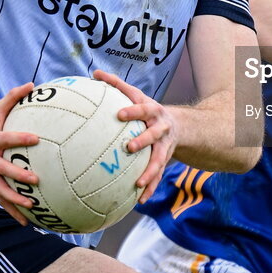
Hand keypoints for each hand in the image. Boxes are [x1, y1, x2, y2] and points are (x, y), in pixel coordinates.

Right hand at [0, 83, 40, 224]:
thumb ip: (14, 96)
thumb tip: (33, 84)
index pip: (6, 138)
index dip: (19, 138)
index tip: (36, 138)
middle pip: (1, 169)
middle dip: (17, 175)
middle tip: (36, 179)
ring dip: (13, 200)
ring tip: (32, 207)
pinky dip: (10, 210)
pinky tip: (25, 222)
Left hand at [93, 70, 176, 203]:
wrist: (177, 125)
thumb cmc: (147, 108)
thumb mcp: (136, 94)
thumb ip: (116, 84)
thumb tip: (94, 72)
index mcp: (153, 111)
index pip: (142, 109)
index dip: (133, 111)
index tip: (120, 115)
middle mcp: (161, 129)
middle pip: (153, 135)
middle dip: (143, 141)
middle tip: (129, 148)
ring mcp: (164, 146)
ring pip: (159, 160)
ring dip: (150, 172)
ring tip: (138, 183)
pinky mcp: (164, 160)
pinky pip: (158, 176)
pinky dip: (150, 187)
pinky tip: (140, 200)